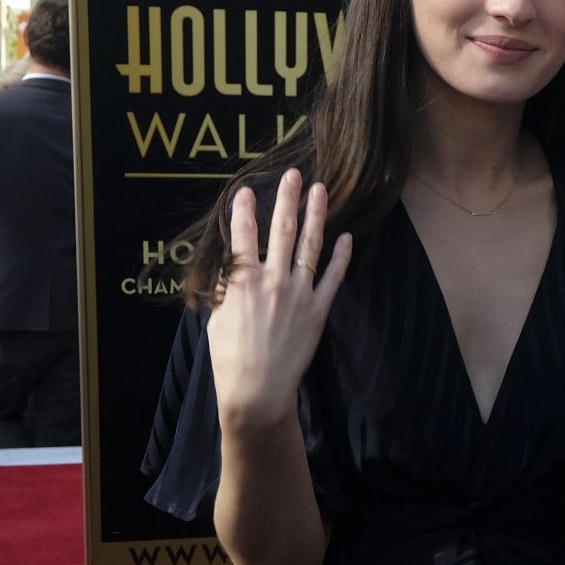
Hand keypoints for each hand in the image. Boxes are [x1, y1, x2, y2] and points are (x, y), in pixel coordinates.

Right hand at [206, 169, 351, 432]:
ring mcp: (299, 293)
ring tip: (320, 191)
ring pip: (310, 245)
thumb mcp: (217, 317)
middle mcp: (273, 280)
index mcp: (243, 281)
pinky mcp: (319, 309)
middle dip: (287, 199)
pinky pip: (333, 277)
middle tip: (293, 174)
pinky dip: (341, 256)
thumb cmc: (230, 357)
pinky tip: (346, 236)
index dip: (244, 211)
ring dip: (316, 215)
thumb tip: (227, 266)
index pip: (243, 236)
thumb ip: (224, 287)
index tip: (246, 190)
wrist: (257, 390)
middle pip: (281, 230)